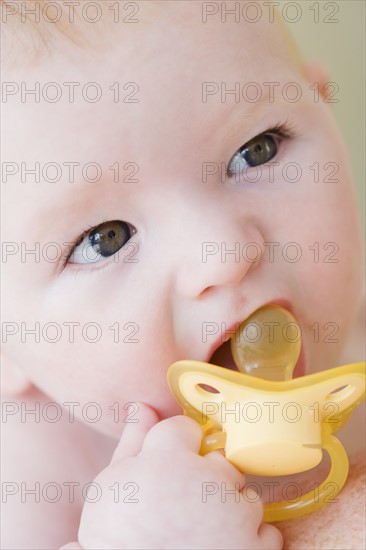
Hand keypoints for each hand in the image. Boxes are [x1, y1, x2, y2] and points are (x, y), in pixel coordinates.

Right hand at [76, 404, 282, 548]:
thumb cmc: (115, 538)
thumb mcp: (111, 485)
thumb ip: (133, 442)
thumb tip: (143, 406)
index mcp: (168, 460)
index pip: (185, 428)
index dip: (176, 448)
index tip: (169, 469)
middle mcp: (207, 481)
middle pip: (220, 460)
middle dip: (206, 478)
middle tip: (183, 507)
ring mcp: (234, 517)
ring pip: (246, 495)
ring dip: (230, 509)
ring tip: (201, 533)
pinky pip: (267, 532)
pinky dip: (250, 540)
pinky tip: (221, 549)